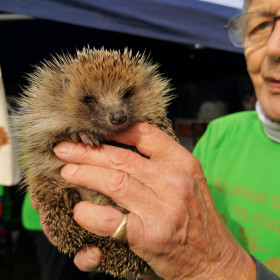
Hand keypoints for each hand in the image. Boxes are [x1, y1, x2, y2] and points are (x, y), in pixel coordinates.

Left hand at [53, 122, 255, 278]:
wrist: (214, 258)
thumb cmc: (197, 217)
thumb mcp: (189, 180)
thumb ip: (164, 162)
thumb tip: (129, 144)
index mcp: (183, 163)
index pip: (145, 134)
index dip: (115, 132)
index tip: (96, 134)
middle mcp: (173, 181)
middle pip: (121, 157)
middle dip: (87, 152)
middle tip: (66, 150)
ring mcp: (162, 208)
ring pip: (113, 181)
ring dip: (83, 175)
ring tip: (67, 172)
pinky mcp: (149, 235)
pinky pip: (109, 218)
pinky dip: (89, 214)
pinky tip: (79, 210)